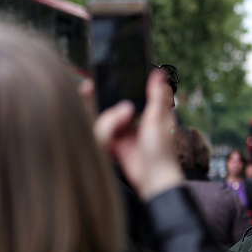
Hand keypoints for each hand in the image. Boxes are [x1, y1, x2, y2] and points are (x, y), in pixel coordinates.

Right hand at [94, 71, 182, 200]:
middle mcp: (134, 119)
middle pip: (111, 103)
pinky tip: (113, 139)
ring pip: (104, 117)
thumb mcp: (158, 119)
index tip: (99, 78)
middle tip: (90, 89)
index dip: (114, 85)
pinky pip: (102, 133)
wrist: (152, 179)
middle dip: (101, 99)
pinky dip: (104, 133)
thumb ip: (156, 96)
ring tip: (121, 127)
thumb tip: (160, 72)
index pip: (128, 92)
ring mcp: (123, 131)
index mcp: (147, 111)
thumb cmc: (161, 150)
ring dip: (108, 120)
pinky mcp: (114, 144)